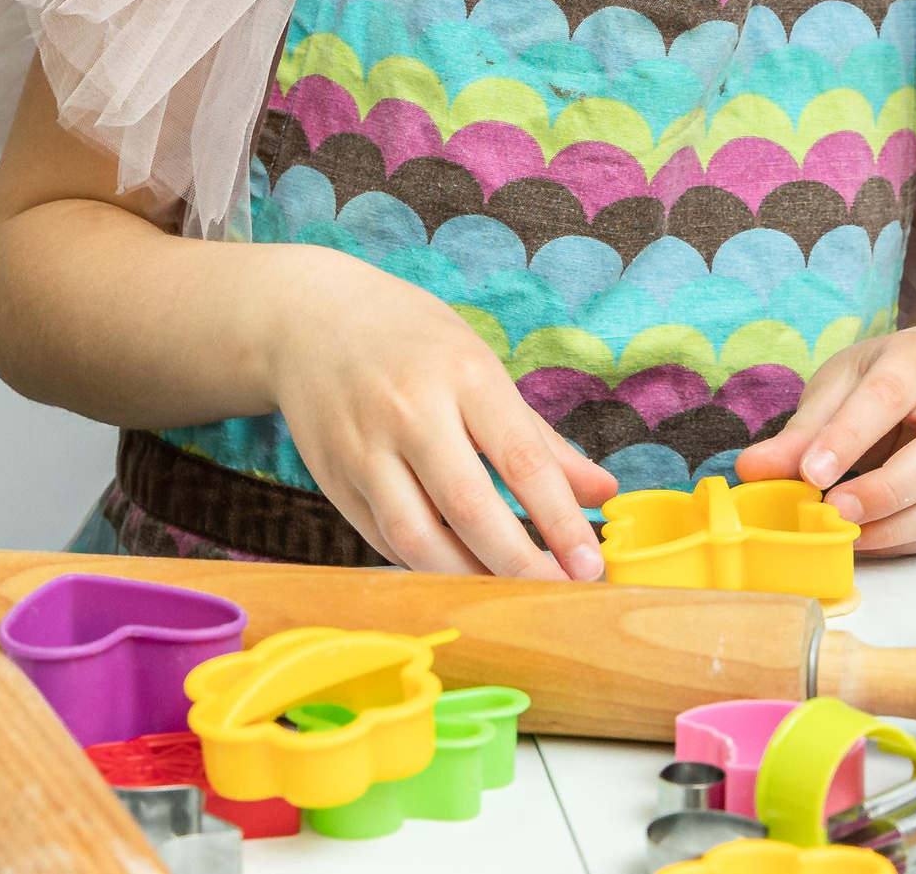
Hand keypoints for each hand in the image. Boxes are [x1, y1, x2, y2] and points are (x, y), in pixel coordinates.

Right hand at [264, 248, 616, 578]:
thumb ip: (541, 439)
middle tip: (559, 593)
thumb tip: (603, 493)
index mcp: (463, 375)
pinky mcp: (333, 482)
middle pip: (469, 506)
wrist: (311, 320)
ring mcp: (364, 450)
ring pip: (417, 537)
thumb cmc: (417, 344)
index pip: (521, 459)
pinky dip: (426, 565)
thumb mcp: (483, 368)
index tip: (590, 562)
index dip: (560, 519)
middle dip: (520, 562)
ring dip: (470, 576)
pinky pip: (384, 540)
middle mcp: (410, 413)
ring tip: (513, 595)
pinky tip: (462, 573)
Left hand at [736, 325, 915, 554]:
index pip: (890, 396)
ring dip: (897, 528)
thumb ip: (801, 432)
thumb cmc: (883, 382)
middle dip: (885, 492)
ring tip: (847, 533)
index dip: (848, 438)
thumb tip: (752, 471)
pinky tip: (874, 537)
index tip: (809, 474)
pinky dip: (911, 541)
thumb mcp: (838, 388)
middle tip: (833, 513)